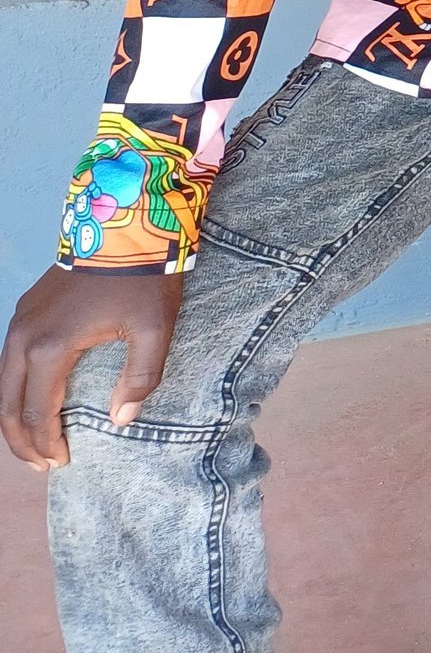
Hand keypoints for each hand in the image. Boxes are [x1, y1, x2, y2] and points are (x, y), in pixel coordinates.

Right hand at [1, 269, 183, 468]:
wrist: (126, 225)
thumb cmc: (143, 278)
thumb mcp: (155, 329)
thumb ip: (140, 378)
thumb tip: (123, 419)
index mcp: (50, 349)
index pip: (38, 413)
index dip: (47, 443)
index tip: (62, 463)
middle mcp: (23, 338)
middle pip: (8, 405)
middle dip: (22, 440)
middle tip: (42, 465)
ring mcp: (19, 322)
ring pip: (3, 384)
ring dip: (14, 416)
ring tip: (34, 442)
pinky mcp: (25, 310)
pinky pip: (9, 362)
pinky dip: (15, 389)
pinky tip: (32, 400)